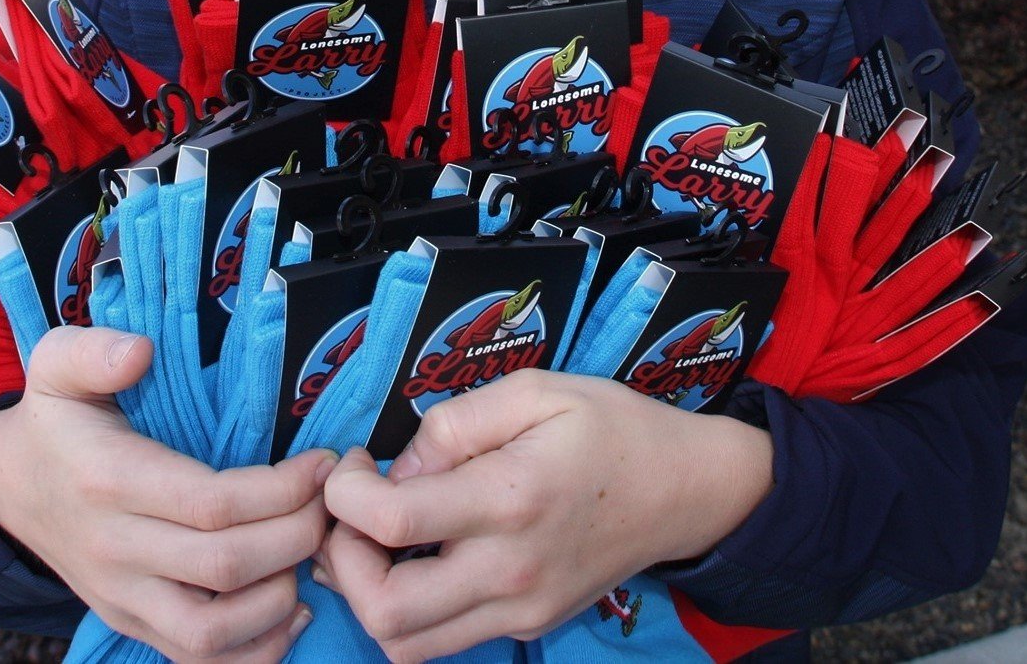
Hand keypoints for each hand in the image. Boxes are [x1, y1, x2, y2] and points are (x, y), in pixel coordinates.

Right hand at [0, 326, 333, 660]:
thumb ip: (94, 350)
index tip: (322, 463)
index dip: (280, 489)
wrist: (7, 485)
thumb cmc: (53, 418)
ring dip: (280, 598)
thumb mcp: (56, 363)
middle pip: (225, 566)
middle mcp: (116, 550)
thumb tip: (140, 352)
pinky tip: (292, 609)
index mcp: (110, 481)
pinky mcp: (131, 622)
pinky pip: (195, 660)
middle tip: (332, 502)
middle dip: (297, 536)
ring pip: (211, 631)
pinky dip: (254, 650)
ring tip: (314, 551)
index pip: (211, 504)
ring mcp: (122, 597)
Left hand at [317, 370, 772, 662]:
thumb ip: (455, 423)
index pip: (392, 522)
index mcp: (510, 499)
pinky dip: (404, 610)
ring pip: (405, 644)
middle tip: (350, 509)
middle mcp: (510, 571)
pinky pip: (441, 642)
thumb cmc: (610, 427)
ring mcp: (520, 609)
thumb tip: (400, 467)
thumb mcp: (535, 389)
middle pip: (384, 609)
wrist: (685, 490)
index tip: (355, 461)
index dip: (345, 492)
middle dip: (341, 559)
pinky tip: (411, 557)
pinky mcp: (526, 625)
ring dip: (366, 593)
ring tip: (373, 537)